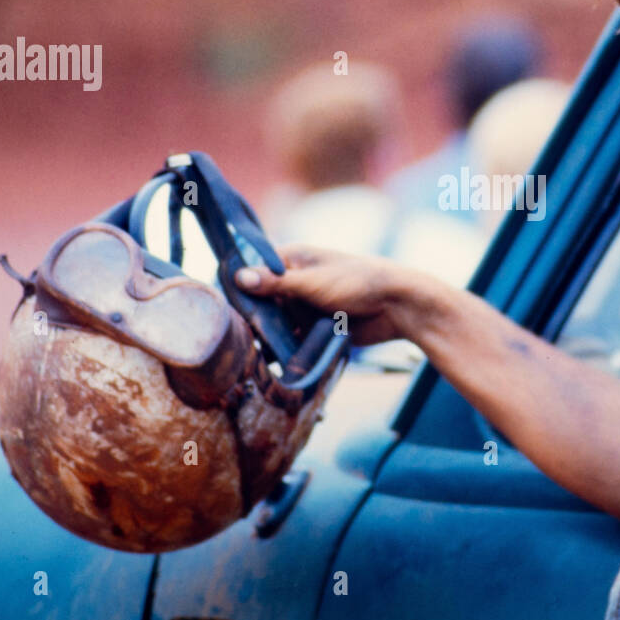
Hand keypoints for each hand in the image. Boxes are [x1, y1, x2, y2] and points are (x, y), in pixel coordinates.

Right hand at [234, 243, 427, 345]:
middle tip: (235, 333)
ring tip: (250, 350)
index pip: (254, 268)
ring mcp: (305, 305)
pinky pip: (292, 338)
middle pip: (262, 299)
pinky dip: (285, 347)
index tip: (221, 302)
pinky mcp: (315, 327)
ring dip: (268, 334)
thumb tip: (239, 277)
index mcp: (293, 259)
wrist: (398, 307)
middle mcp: (296, 280)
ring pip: (276, 321)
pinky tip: (271, 360)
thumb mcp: (313, 282)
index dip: (239, 284)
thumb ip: (276, 282)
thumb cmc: (359, 282)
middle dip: (252, 316)